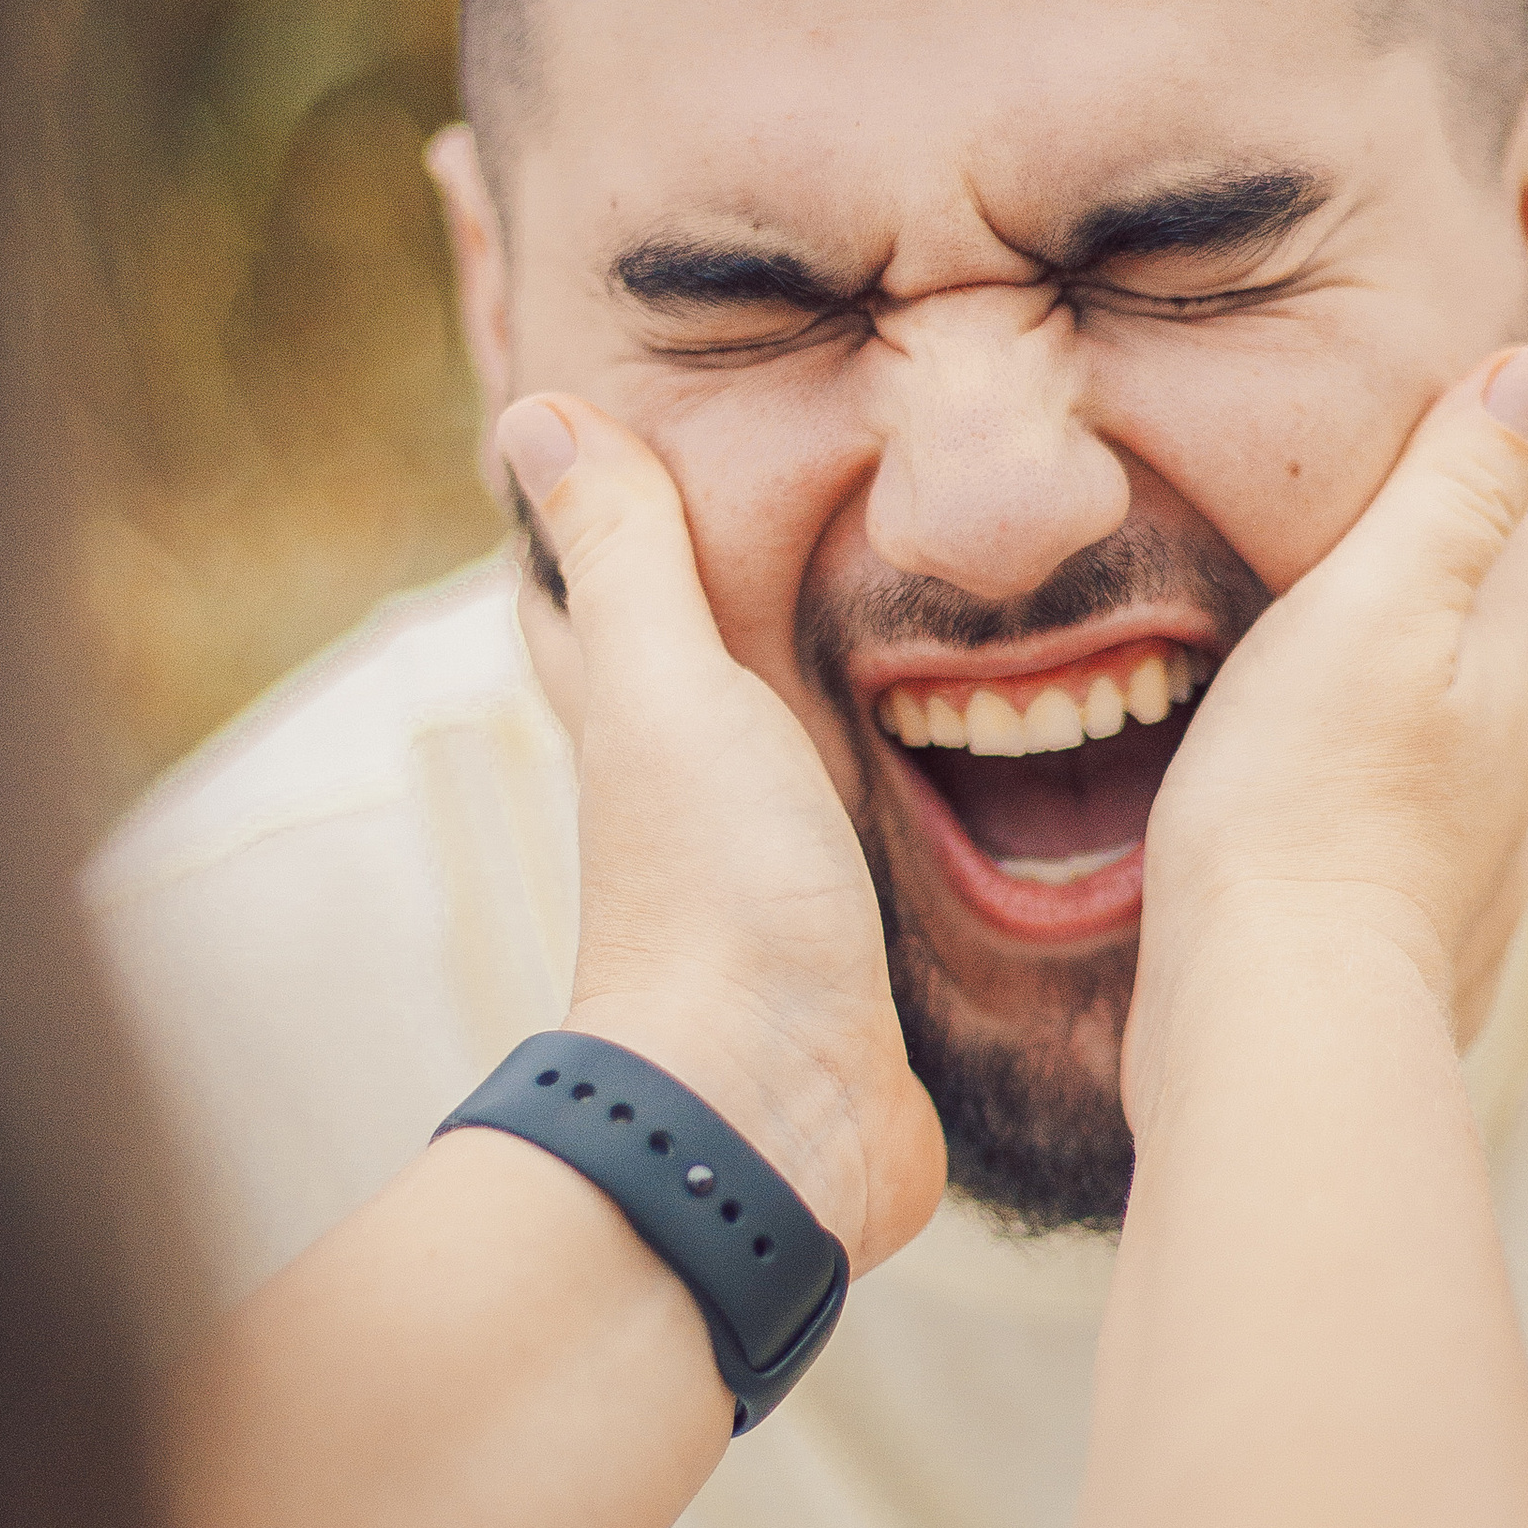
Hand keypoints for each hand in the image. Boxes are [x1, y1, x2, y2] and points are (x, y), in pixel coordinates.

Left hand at [500, 394, 945, 1270]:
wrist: (781, 1115)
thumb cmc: (713, 896)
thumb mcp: (673, 692)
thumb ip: (629, 558)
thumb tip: (534, 412)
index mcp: (641, 731)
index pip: (592, 606)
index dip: (601, 523)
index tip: (635, 436)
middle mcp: (694, 805)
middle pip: (701, 680)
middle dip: (739, 601)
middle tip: (823, 502)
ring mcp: (775, 884)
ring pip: (802, 761)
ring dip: (853, 700)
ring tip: (940, 614)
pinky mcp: (859, 953)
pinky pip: (888, 847)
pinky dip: (926, 800)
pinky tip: (993, 773)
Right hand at [1122, 337, 1527, 1127]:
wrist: (1281, 1018)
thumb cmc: (1307, 806)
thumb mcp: (1377, 611)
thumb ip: (1459, 494)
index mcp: (1512, 649)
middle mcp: (1513, 734)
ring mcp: (1472, 821)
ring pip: (1514, 672)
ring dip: (1522, 595)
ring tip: (1525, 556)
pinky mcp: (1415, 888)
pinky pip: (1459, 754)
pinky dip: (1460, 695)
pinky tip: (1433, 723)